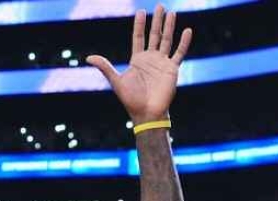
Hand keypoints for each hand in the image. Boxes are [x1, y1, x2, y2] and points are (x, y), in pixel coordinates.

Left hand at [87, 5, 192, 123]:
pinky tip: (188, 30)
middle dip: (157, 21)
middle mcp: (151, 59)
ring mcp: (162, 63)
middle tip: (160, 6)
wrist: (146, 113)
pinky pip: (179, 53)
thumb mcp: (116, 81)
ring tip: (172, 13)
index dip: (140, 25)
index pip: (139, 37)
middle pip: (154, 35)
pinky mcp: (172, 69)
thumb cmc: (131, 100)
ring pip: (167, 40)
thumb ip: (105, 67)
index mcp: (138, 60)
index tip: (141, 11)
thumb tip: (89, 57)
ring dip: (169, 27)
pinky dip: (184, 42)